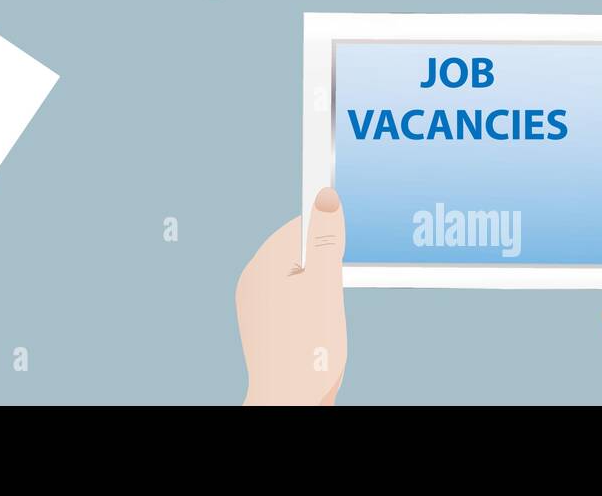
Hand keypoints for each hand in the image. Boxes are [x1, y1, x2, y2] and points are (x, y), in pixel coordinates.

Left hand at [236, 187, 345, 404]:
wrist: (289, 403)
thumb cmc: (307, 350)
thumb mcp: (325, 286)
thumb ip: (326, 240)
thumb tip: (325, 197)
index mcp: (263, 264)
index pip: (299, 225)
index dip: (328, 233)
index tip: (348, 246)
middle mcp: (254, 280)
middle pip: (298, 250)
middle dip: (325, 263)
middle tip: (337, 289)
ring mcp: (257, 304)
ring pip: (297, 276)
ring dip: (320, 286)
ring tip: (327, 313)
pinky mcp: (266, 325)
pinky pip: (292, 299)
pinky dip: (311, 305)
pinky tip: (320, 325)